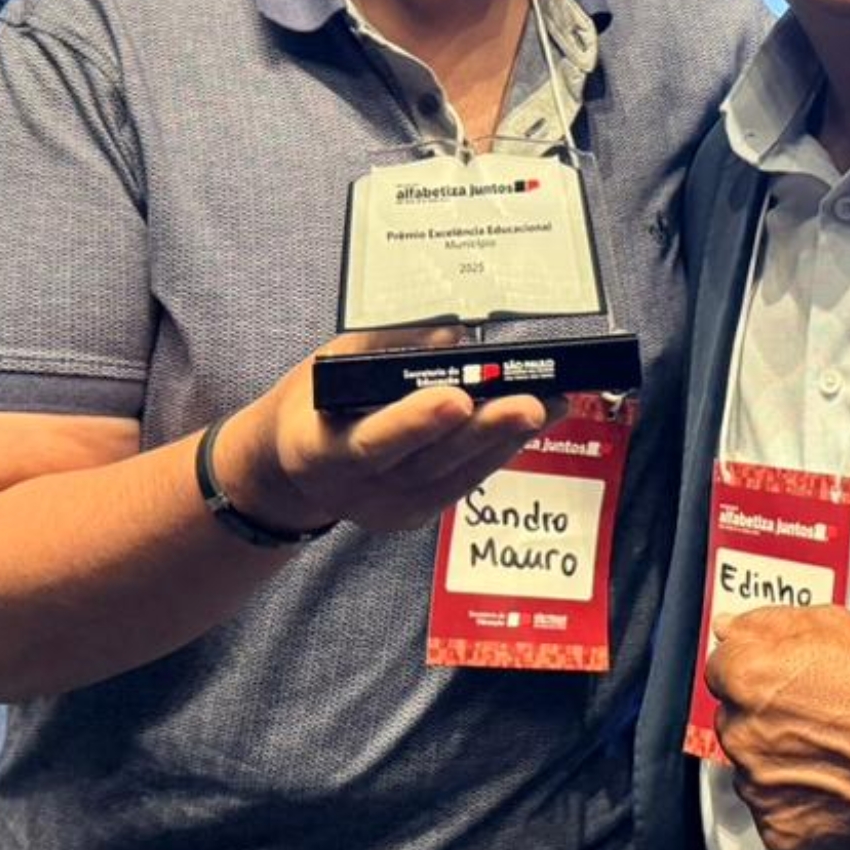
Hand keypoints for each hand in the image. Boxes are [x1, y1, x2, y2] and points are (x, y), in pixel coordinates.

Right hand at [218, 332, 550, 537]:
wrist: (295, 464)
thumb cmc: (317, 400)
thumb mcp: (334, 363)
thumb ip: (388, 349)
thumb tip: (454, 335)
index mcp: (321, 450)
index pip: (372, 441)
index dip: (416, 423)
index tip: (458, 399)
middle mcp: (357, 491)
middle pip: (428, 463)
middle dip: (485, 432)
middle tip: (532, 403)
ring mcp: (388, 510)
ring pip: (456, 476)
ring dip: (508, 438)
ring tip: (554, 402)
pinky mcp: (416, 514)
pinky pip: (465, 481)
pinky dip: (501, 449)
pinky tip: (535, 421)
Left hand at [708, 604, 849, 849]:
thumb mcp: (833, 624)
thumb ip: (769, 623)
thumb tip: (731, 628)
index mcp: (747, 677)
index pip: (722, 668)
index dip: (754, 669)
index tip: (781, 677)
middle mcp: (742, 735)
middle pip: (735, 720)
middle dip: (764, 717)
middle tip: (815, 715)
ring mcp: (759, 789)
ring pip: (754, 769)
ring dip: (777, 762)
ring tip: (830, 754)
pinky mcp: (781, 833)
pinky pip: (776, 812)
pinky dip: (797, 803)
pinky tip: (833, 785)